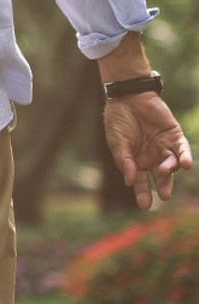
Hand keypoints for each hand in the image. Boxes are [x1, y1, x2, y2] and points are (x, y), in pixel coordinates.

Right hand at [103, 92, 192, 209]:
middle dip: (163, 187)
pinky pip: (182, 149)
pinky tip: (186, 165)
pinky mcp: (174, 135)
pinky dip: (185, 157)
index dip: (143, 194)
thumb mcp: (117, 143)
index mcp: (136, 162)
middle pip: (160, 177)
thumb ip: (125, 161)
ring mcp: (164, 146)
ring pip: (172, 164)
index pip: (141, 182)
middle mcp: (152, 157)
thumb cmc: (118, 121)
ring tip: (165, 172)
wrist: (128, 98)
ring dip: (170, 171)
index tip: (145, 206)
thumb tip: (131, 182)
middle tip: (164, 196)